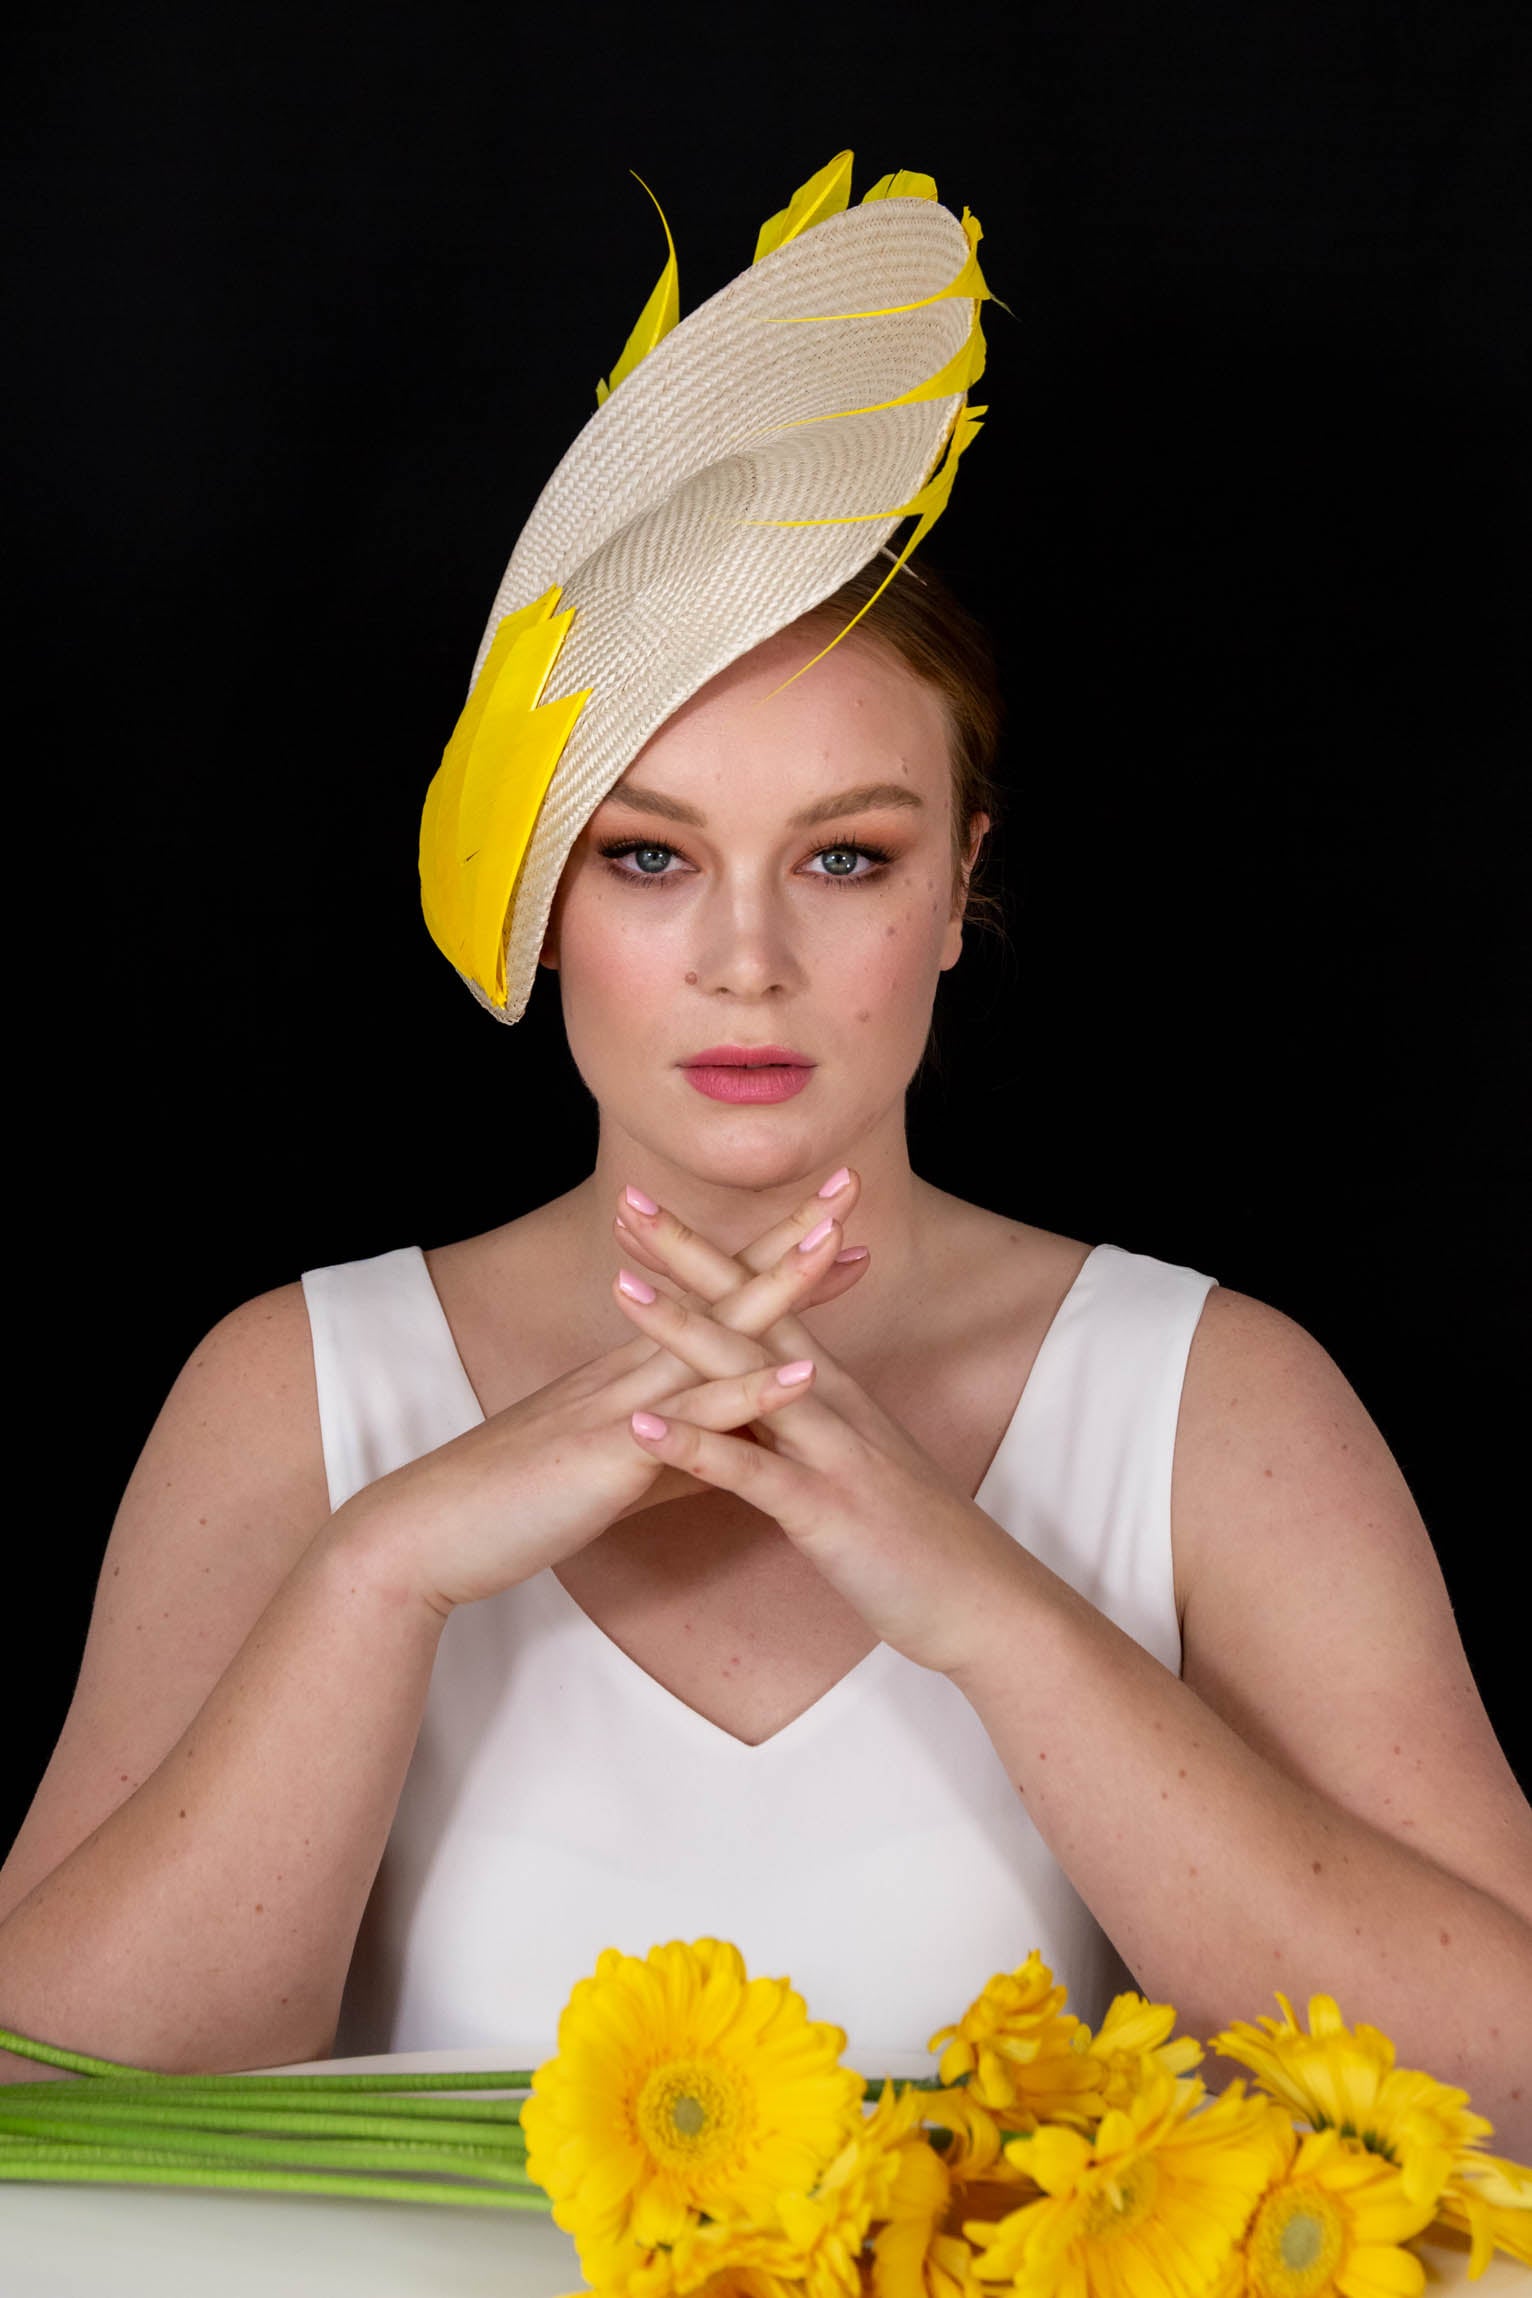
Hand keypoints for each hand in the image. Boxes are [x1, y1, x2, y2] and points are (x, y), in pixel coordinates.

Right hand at [335, 1174, 870, 1616]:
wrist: (430, 1533)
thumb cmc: (518, 1501)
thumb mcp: (619, 1470)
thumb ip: (681, 1453)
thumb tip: (736, 1447)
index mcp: (634, 1372)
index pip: (717, 1299)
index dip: (776, 1260)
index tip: (833, 1222)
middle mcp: (631, 1370)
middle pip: (723, 1289)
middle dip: (789, 1237)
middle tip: (849, 1181)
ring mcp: (621, 1404)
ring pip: (712, 1335)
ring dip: (776, 1288)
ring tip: (833, 1244)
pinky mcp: (611, 1454)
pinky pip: (692, 1421)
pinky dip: (748, 1395)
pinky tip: (800, 1375)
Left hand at [609, 1184, 1032, 1676]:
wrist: (985, 1601)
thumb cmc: (914, 1538)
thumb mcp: (850, 1463)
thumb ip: (801, 1423)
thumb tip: (751, 1397)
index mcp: (830, 1389)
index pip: (762, 1300)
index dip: (708, 1254)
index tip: (652, 1209)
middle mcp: (830, 1402)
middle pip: (751, 1311)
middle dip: (689, 1256)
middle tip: (630, 1202)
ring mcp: (831, 1451)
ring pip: (746, 1376)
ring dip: (683, 1329)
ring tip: (623, 1288)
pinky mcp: (826, 1509)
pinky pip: (752, 1473)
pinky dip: (695, 1447)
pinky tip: (642, 1428)